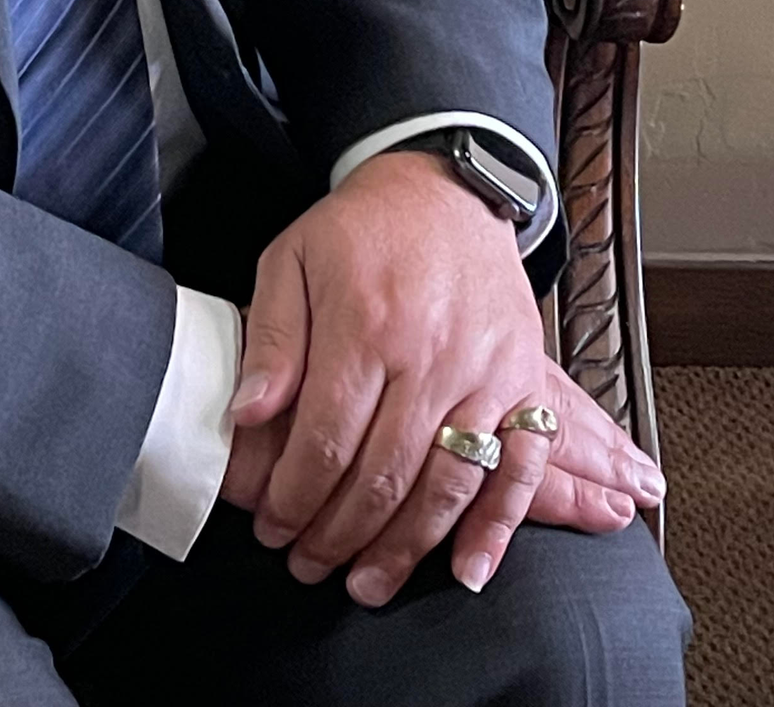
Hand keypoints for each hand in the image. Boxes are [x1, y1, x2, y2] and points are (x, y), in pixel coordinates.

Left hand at [228, 149, 548, 602]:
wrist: (444, 189)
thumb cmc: (359, 228)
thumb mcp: (290, 259)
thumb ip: (271, 338)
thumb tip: (251, 412)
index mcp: (366, 322)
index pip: (327, 438)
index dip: (296, 495)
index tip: (272, 527)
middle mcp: (430, 354)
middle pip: (384, 474)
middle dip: (339, 535)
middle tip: (308, 566)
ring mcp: (484, 372)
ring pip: (447, 484)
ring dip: (406, 548)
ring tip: (367, 584)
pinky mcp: (522, 382)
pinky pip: (519, 468)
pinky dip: (497, 527)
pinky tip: (466, 570)